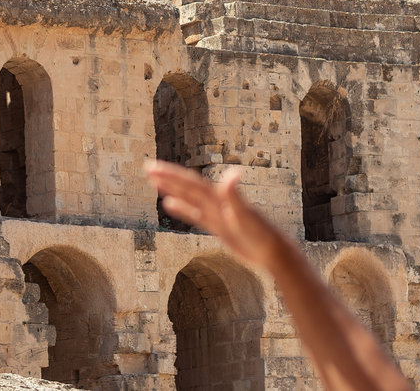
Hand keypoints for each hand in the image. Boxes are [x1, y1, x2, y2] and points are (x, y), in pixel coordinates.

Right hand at [144, 159, 286, 269]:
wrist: (273, 251)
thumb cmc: (261, 233)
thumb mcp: (245, 215)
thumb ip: (235, 196)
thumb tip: (233, 174)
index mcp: (219, 197)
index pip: (190, 183)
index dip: (171, 174)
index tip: (153, 167)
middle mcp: (216, 202)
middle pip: (187, 186)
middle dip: (167, 177)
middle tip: (146, 167)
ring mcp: (217, 214)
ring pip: (189, 198)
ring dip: (172, 189)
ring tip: (154, 182)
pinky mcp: (219, 226)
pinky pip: (195, 215)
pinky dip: (182, 209)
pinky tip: (170, 205)